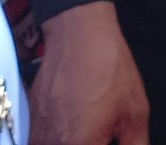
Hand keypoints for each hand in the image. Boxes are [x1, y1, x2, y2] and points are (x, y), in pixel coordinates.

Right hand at [30, 2, 148, 144]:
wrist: (78, 33)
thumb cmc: (108, 67)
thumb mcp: (134, 110)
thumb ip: (135, 144)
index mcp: (81, 144)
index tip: (108, 139)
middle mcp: (52, 143)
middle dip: (89, 143)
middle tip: (102, 133)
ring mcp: (37, 132)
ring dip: (72, 140)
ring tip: (89, 127)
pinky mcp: (30, 119)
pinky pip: (42, 139)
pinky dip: (58, 137)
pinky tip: (74, 123)